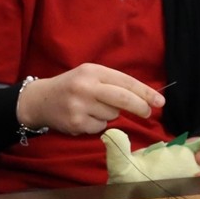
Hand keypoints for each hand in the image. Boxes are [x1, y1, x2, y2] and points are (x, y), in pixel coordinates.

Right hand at [18, 64, 164, 136]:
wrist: (40, 100)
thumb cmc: (72, 86)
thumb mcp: (89, 76)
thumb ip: (113, 83)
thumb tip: (144, 98)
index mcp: (92, 71)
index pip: (125, 81)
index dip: (145, 92)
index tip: (160, 101)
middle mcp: (85, 87)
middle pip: (122, 99)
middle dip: (139, 107)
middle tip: (147, 112)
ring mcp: (79, 106)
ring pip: (112, 115)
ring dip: (109, 114)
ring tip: (92, 108)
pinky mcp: (76, 123)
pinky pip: (100, 127)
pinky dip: (97, 124)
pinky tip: (83, 117)